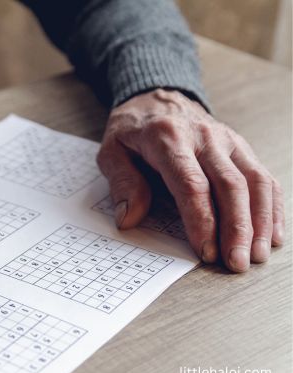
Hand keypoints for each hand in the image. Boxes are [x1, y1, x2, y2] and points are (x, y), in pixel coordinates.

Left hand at [97, 89, 283, 271]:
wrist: (156, 96)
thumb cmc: (132, 130)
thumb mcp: (111, 151)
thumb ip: (122, 183)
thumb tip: (129, 219)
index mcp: (168, 139)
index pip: (191, 183)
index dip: (201, 220)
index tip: (205, 251)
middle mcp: (204, 137)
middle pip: (230, 185)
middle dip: (236, 228)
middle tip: (236, 263)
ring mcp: (227, 141)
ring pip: (254, 181)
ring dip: (259, 221)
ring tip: (256, 255)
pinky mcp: (241, 147)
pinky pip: (263, 177)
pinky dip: (272, 207)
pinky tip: (274, 234)